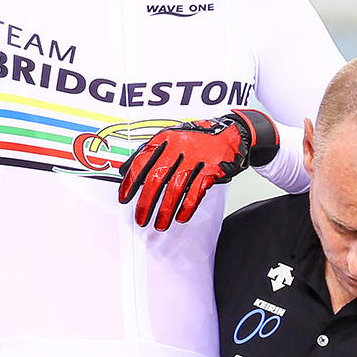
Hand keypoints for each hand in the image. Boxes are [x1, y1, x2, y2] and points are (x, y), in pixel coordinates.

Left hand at [118, 109, 275, 230]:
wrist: (232, 133)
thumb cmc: (200, 136)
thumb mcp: (172, 136)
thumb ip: (150, 151)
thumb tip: (126, 169)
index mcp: (166, 139)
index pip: (142, 162)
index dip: (131, 182)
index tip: (124, 197)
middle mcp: (179, 148)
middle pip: (156, 179)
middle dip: (146, 202)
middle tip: (140, 217)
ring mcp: (196, 160)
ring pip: (175, 190)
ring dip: (165, 210)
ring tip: (159, 223)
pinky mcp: (210, 171)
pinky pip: (195, 194)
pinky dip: (186, 208)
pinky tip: (180, 217)